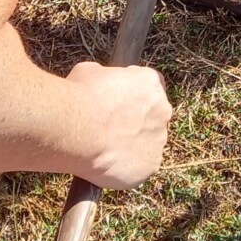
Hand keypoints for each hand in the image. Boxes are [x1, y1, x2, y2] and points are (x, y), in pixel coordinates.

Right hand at [65, 61, 172, 188]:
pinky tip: (105, 164)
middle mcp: (162, 111)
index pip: (149, 88)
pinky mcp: (150, 166)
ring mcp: (159, 141)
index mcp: (151, 84)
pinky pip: (140, 168)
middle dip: (134, 122)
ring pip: (147, 144)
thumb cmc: (81, 97)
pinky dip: (125, 167)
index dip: (133, 96)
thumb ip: (105, 78)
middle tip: (109, 129)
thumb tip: (99, 83)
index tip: (117, 104)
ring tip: (103, 149)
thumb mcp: (90, 72)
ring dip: (130, 146)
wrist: (78, 129)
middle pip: (152, 118)